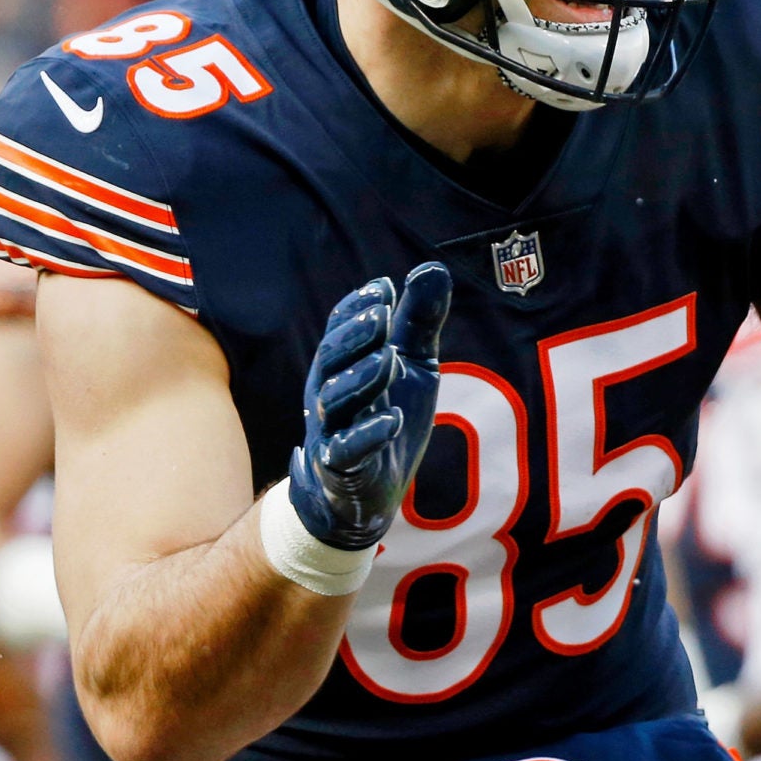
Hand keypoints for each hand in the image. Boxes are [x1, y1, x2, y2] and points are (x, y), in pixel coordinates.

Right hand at [287, 263, 451, 550]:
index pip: (339, 329)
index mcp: (340, 365)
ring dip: (362, 378)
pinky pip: (348, 450)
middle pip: (330, 360)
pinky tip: (395, 418)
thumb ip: (419, 322)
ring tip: (389, 359)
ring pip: (336, 402)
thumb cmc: (387, 418)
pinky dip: (370, 434)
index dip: (356, 308)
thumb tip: (432, 268)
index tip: (384, 288)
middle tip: (382, 314)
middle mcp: (328, 394)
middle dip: (354, 336)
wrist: (371, 492)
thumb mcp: (413, 365)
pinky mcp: (342, 469)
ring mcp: (331, 432)